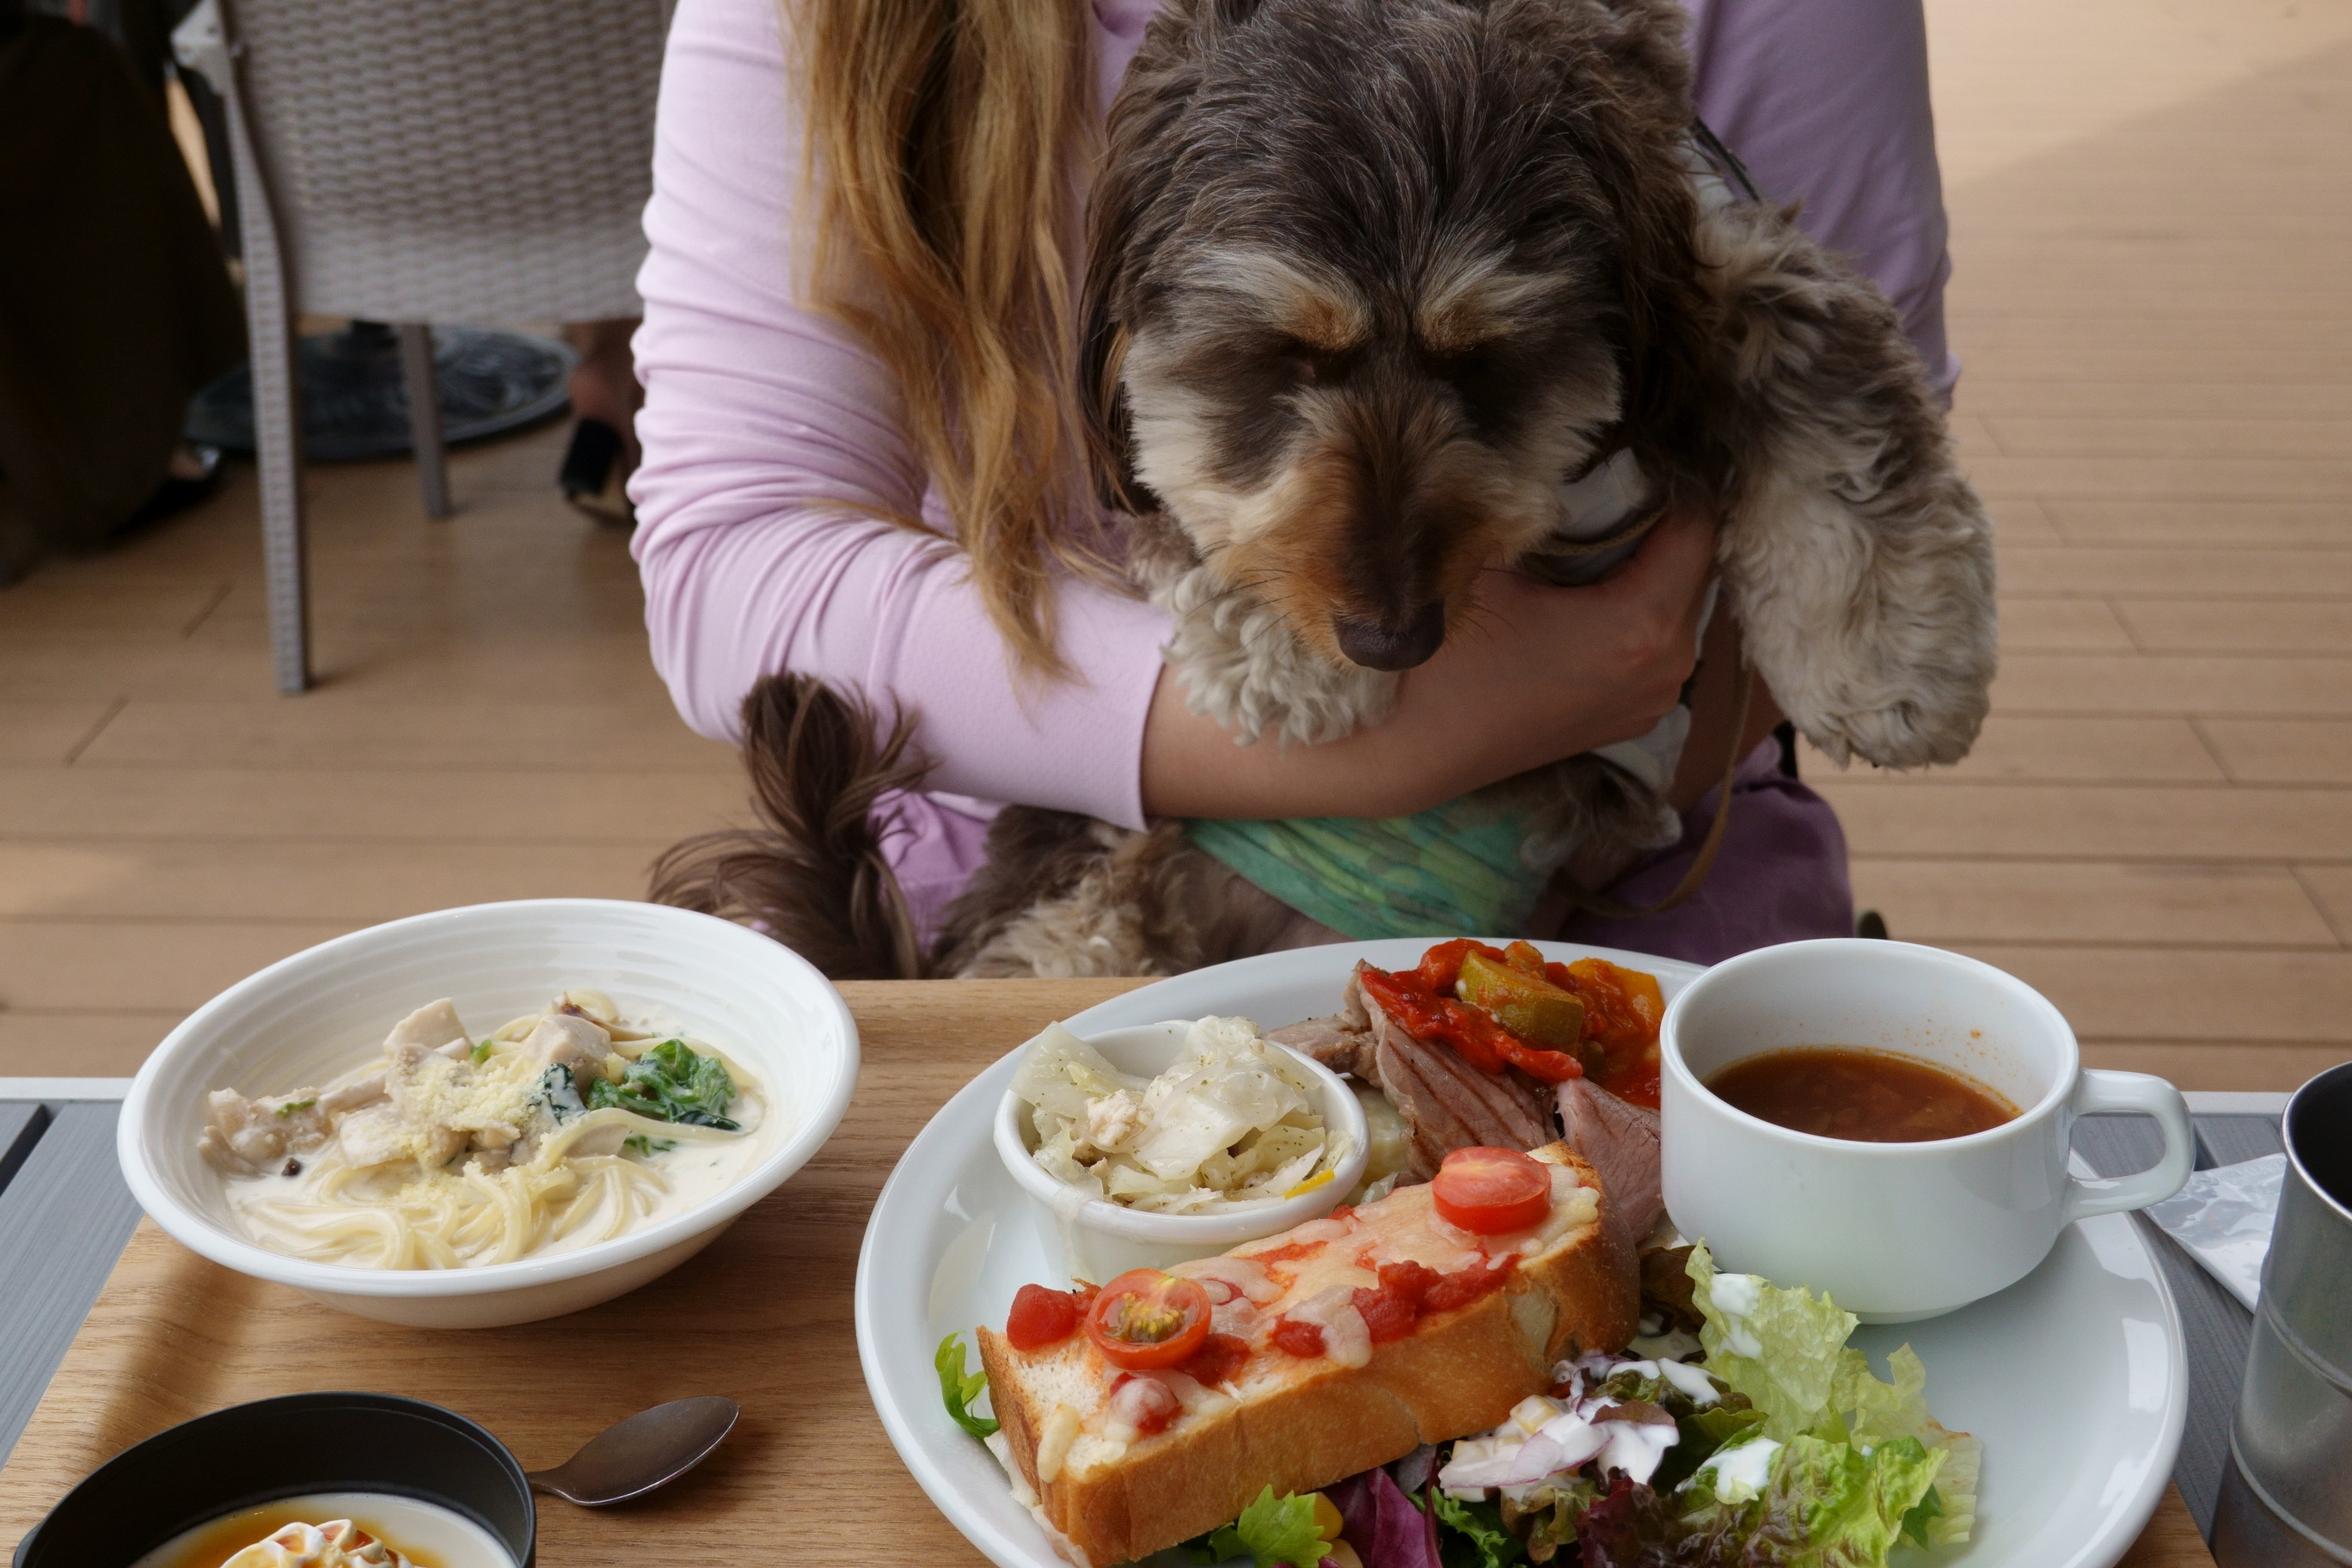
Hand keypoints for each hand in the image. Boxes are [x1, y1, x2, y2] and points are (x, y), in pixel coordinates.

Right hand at [1141, 497, 1717, 818]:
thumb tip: (1565, 438)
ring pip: (1676, 601)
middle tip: (1618, 468)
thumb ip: (1536, 500)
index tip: (1635, 440)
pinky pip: (1656, 640)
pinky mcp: (1627, 717)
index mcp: (1642, 627)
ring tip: (1604, 518)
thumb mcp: (1485, 559)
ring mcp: (1650, 700)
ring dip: (1650, 561)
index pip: (1696, 520)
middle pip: (1693, 563)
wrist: (1398, 753)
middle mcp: (1666, 669)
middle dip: (1660, 515)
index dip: (1667, 473)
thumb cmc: (1435, 657)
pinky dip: (1638, 604)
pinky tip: (1593, 578)